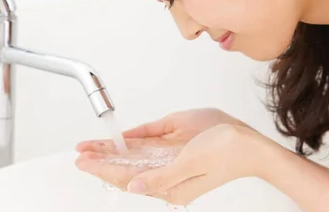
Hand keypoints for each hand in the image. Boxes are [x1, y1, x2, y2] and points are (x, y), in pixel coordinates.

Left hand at [75, 108, 266, 204]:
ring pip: (131, 157)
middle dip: (101, 161)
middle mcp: (165, 173)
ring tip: (89, 149)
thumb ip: (162, 177)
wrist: (249, 142)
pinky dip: (126, 144)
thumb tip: (135, 187)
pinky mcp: (172, 145)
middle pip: (125, 168)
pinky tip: (113, 143)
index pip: (127, 177)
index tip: (84, 162)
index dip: (103, 169)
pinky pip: (144, 145)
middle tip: (79, 154)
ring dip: (110, 152)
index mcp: (169, 185)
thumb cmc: (226, 152)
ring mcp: (167, 159)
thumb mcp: (192, 164)